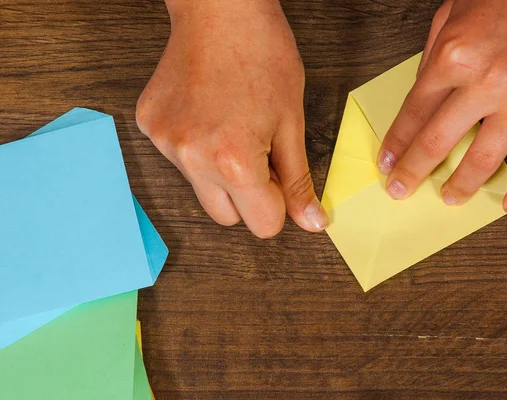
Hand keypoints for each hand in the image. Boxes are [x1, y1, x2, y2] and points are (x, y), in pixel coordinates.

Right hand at [136, 0, 327, 237]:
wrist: (220, 8)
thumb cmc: (262, 54)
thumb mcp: (291, 122)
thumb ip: (297, 180)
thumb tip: (311, 222)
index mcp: (235, 161)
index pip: (263, 225)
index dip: (277, 204)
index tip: (279, 179)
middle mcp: (193, 159)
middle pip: (227, 217)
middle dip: (248, 197)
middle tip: (257, 153)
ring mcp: (166, 143)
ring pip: (202, 190)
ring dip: (220, 175)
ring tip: (231, 129)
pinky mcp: (150, 126)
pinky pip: (179, 161)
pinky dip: (196, 150)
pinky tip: (208, 117)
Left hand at [378, 0, 506, 216]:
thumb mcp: (452, 12)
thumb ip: (432, 56)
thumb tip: (420, 96)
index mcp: (453, 56)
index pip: (413, 114)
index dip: (396, 145)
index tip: (387, 164)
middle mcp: (485, 81)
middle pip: (438, 142)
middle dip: (414, 173)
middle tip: (401, 190)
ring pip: (485, 158)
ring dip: (462, 185)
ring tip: (449, 198)